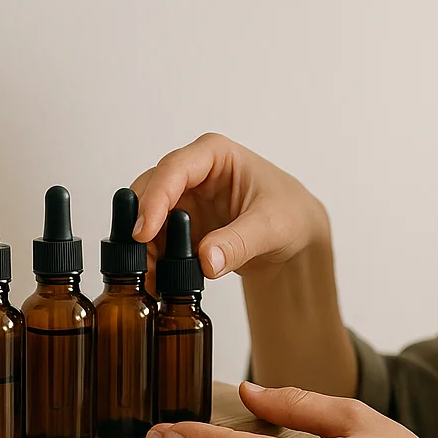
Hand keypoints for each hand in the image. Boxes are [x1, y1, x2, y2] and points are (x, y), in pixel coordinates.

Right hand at [130, 133, 328, 289]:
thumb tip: (205, 261)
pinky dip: (153, 259)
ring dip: (144, 246)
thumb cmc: (290, 216)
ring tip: (153, 277)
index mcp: (214, 155)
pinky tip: (158, 282)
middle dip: (141, 223)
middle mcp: (192, 172)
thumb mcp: (272, 227)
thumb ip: (239, 243)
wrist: (296, 239)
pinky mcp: (180, 226)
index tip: (145, 231)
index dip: (155, 199)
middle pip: (149, 190)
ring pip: (146, 216)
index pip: (174, 169)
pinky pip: (156, 240)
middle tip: (141, 259)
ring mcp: (183, 199)